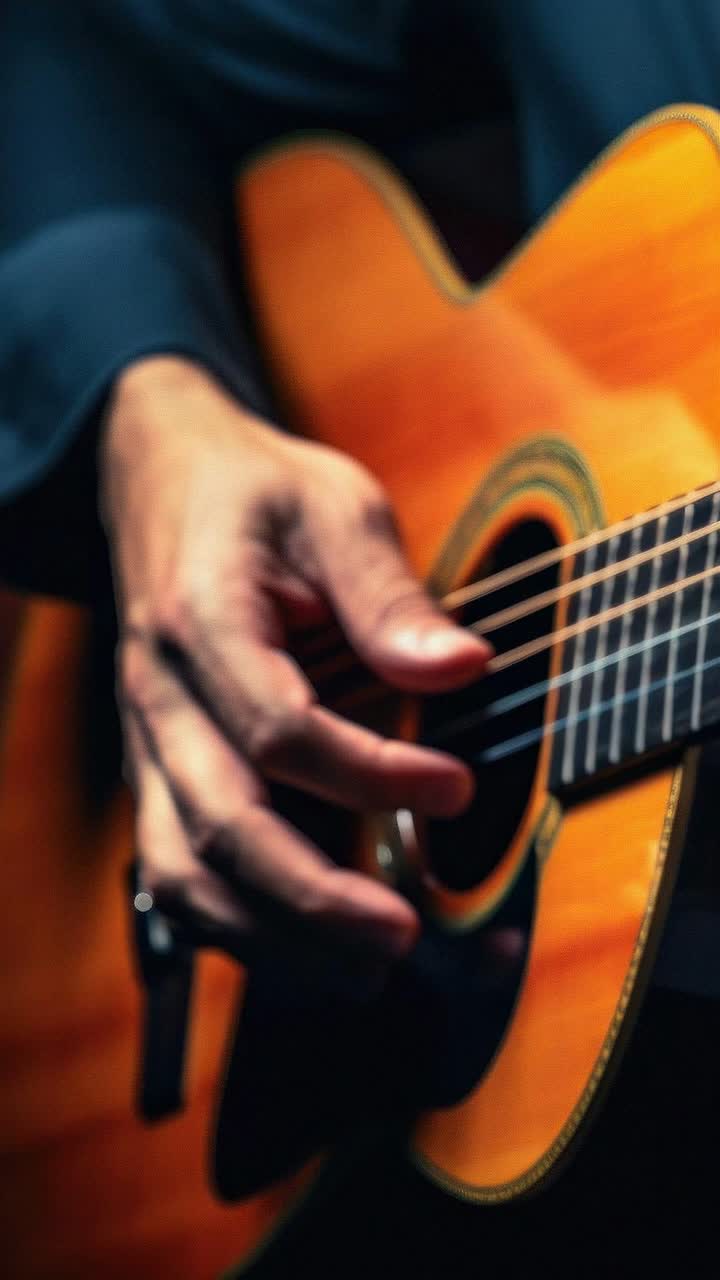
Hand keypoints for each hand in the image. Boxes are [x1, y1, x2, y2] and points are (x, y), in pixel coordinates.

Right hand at [101, 357, 489, 972]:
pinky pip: (176, 869)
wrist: (163, 482)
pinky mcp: (159, 769)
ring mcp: (150, 741)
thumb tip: (466, 670)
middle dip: (312, 896)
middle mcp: (160, 694)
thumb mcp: (333, 506)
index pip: (278, 729)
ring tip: (362, 968)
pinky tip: (306, 942)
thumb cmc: (255, 493)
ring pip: (183, 869)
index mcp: (201, 618)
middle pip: (220, 824)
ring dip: (269, 934)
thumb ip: (388, 593)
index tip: (457, 787)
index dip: (370, 774)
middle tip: (404, 936)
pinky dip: (237, 922)